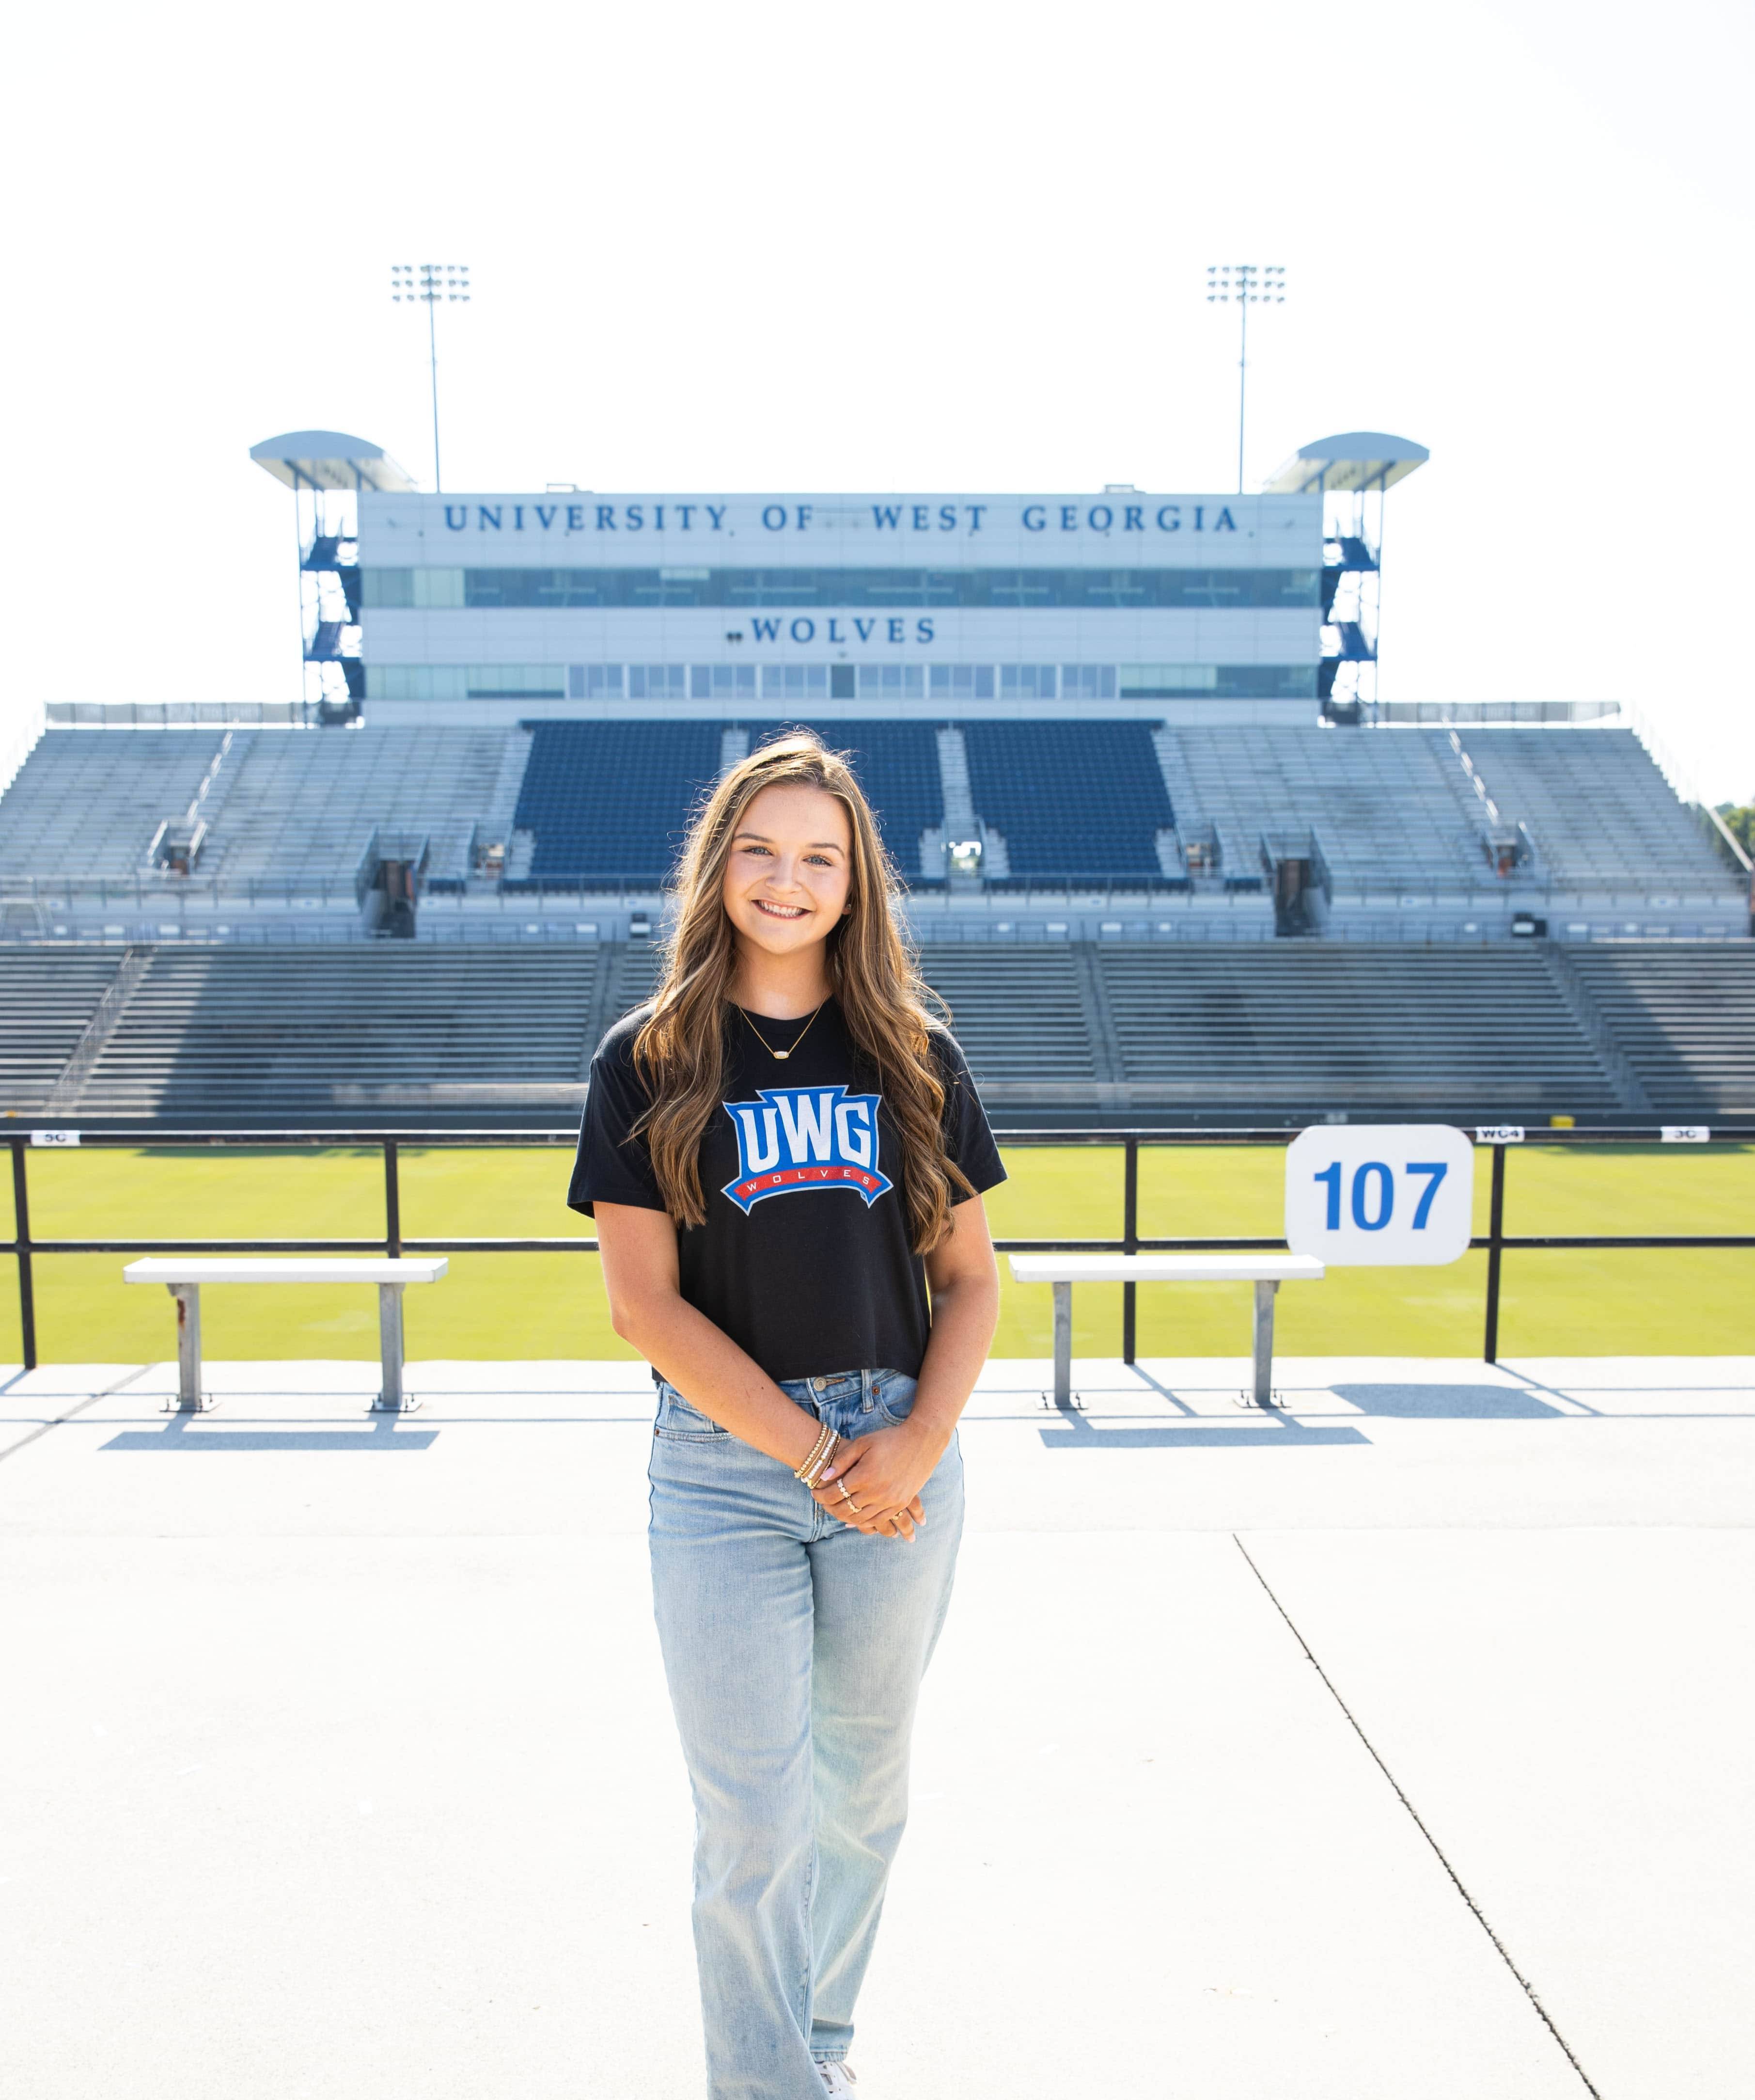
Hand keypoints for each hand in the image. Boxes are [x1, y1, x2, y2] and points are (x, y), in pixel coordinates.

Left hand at [811, 1422, 943, 1541]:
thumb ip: (842, 1460)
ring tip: (836, 1510)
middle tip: (822, 1503)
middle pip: (845, 1509)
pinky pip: (878, 1521)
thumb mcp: (863, 1443)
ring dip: (845, 1518)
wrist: (922, 1442)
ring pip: (861, 1519)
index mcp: (865, 1475)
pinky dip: (865, 1523)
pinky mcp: (900, 1503)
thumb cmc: (889, 1439)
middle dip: (829, 1508)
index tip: (814, 1492)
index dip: (821, 1495)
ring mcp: (890, 1500)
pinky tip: (856, 1520)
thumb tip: (824, 1476)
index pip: (835, 1493)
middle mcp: (877, 1491)